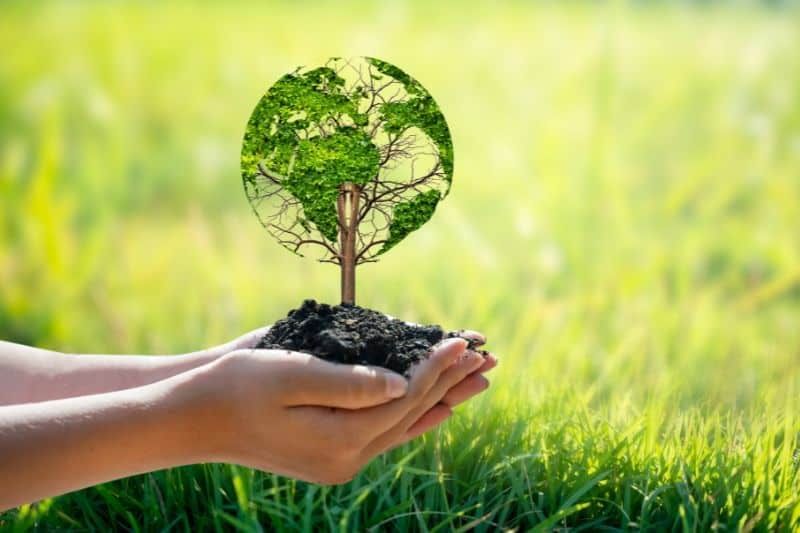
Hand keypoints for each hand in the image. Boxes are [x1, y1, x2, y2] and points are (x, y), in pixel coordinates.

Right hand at [192, 337, 493, 483]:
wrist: (194, 417)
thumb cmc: (234, 386)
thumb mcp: (289, 374)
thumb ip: (349, 382)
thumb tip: (402, 383)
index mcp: (339, 440)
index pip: (404, 398)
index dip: (436, 367)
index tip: (464, 340)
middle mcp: (346, 457)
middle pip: (413, 413)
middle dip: (450, 381)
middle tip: (488, 355)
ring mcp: (340, 459)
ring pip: (405, 424)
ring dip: (442, 398)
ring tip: (478, 379)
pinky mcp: (332, 451)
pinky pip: (386, 431)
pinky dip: (415, 414)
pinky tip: (436, 407)